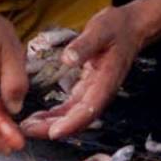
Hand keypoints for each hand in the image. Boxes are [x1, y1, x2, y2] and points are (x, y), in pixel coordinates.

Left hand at [20, 4, 144, 141]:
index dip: (71, 123)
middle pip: (79, 119)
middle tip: (28, 130)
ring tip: (28, 126)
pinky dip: (56, 116)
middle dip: (54, 128)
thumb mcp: (100, 30)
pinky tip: (40, 117)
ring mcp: (95, 92)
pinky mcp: (88, 89)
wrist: (132, 28)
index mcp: (107, 80)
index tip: (53, 132)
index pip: (89, 109)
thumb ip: (85, 45)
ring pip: (74, 117)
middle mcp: (102, 92)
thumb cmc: (118, 28)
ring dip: (52, 124)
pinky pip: (71, 108)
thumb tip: (68, 58)